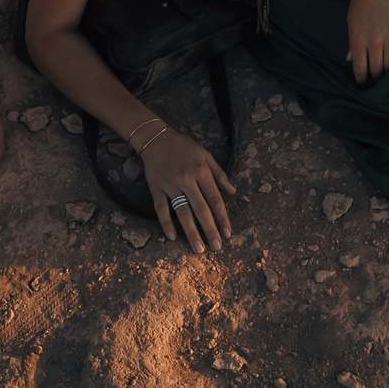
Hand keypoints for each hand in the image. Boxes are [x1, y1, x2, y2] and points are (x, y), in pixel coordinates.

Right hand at [137, 125, 236, 252]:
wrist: (156, 139)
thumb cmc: (184, 147)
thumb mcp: (205, 155)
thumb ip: (219, 174)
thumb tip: (232, 192)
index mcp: (201, 171)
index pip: (214, 199)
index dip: (222, 217)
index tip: (228, 233)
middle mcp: (186, 180)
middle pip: (200, 209)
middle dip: (209, 229)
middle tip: (216, 247)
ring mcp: (170, 185)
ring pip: (182, 212)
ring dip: (191, 231)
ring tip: (198, 248)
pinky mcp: (156, 188)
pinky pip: (161, 208)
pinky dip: (166, 223)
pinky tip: (172, 237)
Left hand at [346, 0, 388, 84]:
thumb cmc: (360, 4)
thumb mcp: (351, 23)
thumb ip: (352, 44)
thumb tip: (351, 61)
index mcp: (358, 41)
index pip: (360, 69)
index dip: (362, 80)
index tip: (363, 85)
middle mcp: (374, 42)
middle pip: (377, 70)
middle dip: (376, 80)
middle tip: (377, 85)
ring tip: (388, 79)